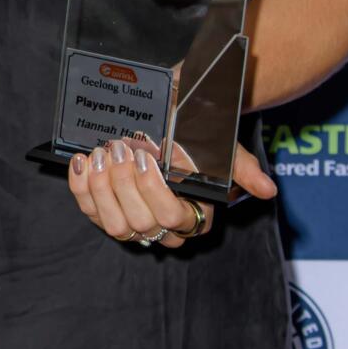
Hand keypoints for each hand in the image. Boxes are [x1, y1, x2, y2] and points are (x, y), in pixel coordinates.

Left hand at [68, 136, 272, 248]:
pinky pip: (88, 210)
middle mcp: (161, 227)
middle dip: (124, 184)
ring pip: (112, 224)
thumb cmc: (196, 138)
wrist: (170, 121)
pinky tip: (82, 161)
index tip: (146, 156)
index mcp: (193, 216)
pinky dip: (80, 187)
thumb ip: (244, 169)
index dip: (153, 190)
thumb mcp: (224, 149)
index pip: (171, 217)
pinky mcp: (103, 211)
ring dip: (101, 188)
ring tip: (102, 153)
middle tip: (119, 148)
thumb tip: (267, 190)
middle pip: (139, 222)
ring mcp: (130, 222)